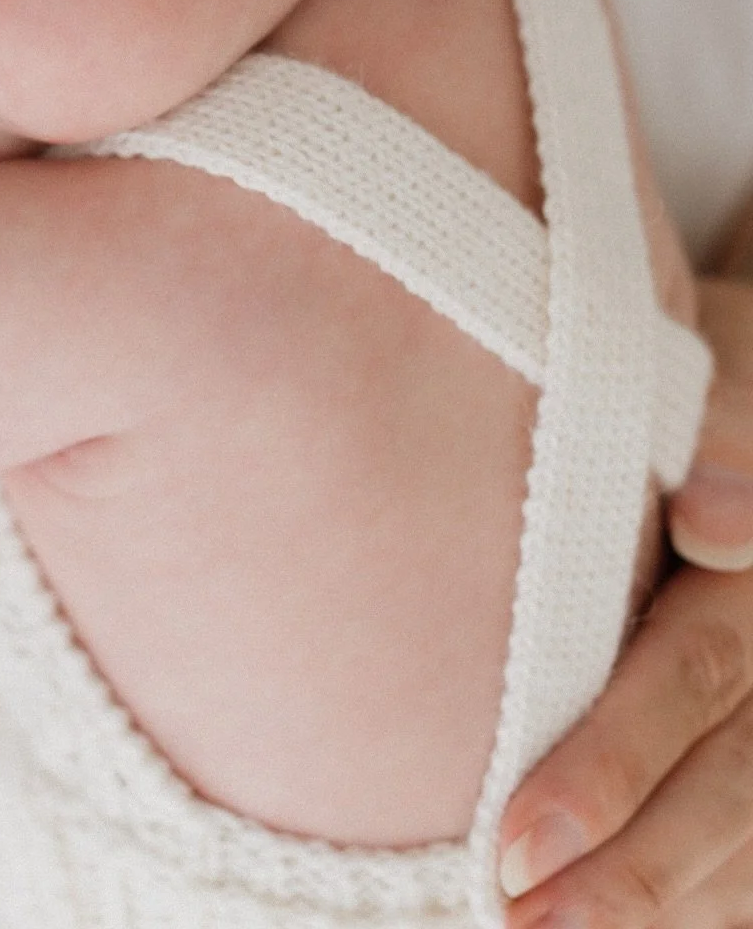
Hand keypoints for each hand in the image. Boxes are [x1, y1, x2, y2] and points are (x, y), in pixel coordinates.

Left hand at [499, 273, 752, 928]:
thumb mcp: (708, 372)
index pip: (696, 679)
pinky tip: (645, 928)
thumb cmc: (699, 384)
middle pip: (735, 783)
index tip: (513, 844)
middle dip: (631, 870)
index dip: (611, 768)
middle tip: (521, 926)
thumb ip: (720, 432)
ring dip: (670, 904)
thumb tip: (720, 527)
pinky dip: (719, 898)